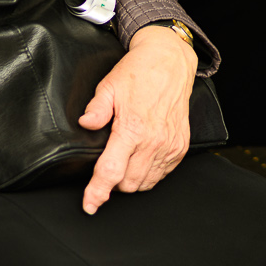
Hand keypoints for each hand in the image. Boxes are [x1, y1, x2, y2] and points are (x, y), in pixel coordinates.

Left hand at [79, 22, 198, 213]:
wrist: (171, 60)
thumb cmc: (139, 71)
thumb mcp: (110, 85)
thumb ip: (96, 109)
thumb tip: (85, 124)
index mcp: (132, 128)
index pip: (111, 171)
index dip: (97, 192)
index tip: (90, 205)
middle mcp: (153, 141)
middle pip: (128, 184)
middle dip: (114, 182)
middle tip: (109, 164)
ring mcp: (169, 145)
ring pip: (145, 183)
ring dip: (132, 179)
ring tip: (125, 161)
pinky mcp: (180, 146)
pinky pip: (162, 174)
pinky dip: (150, 173)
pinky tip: (142, 158)